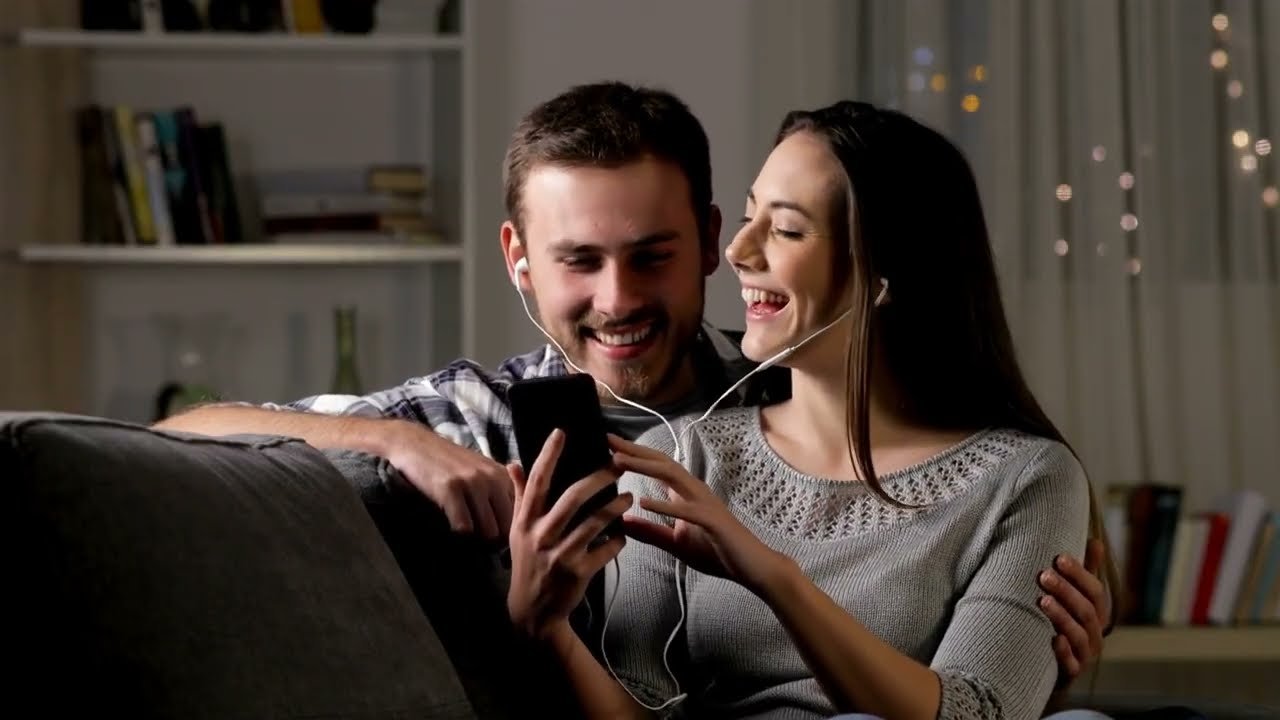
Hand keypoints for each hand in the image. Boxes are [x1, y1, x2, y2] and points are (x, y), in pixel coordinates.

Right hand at [383, 420, 514, 540]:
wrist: (417, 445)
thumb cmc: (450, 463)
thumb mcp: (482, 469)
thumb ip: (501, 489)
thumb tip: (516, 520)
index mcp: (503, 475)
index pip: (519, 514)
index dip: (508, 529)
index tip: (496, 536)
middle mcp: (492, 478)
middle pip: (506, 527)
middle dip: (494, 539)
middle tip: (479, 542)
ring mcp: (472, 483)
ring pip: (488, 531)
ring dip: (477, 538)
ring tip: (466, 534)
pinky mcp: (450, 489)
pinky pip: (464, 527)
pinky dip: (458, 531)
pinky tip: (451, 523)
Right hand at [506, 429, 631, 640]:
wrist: (533, 612)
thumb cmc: (527, 563)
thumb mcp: (518, 531)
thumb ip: (520, 496)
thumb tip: (513, 462)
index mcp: (526, 521)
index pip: (537, 481)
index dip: (548, 455)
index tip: (562, 431)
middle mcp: (540, 536)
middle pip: (573, 497)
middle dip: (599, 478)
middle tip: (619, 465)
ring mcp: (559, 556)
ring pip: (594, 522)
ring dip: (616, 506)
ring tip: (630, 496)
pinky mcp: (578, 573)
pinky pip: (605, 550)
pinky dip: (618, 540)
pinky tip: (624, 533)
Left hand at [608, 434, 781, 592]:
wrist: (752, 567)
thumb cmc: (718, 552)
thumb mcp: (675, 543)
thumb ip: (650, 532)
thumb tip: (621, 522)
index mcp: (686, 494)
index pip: (658, 467)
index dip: (635, 454)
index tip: (609, 445)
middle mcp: (695, 491)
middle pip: (662, 463)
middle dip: (635, 450)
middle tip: (608, 439)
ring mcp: (705, 504)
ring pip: (673, 477)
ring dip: (645, 467)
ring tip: (619, 461)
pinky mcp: (713, 521)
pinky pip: (687, 510)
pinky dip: (665, 506)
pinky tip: (644, 503)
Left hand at [1038, 537, 1111, 687]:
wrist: (1050, 666)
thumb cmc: (1065, 623)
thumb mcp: (1076, 598)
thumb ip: (1085, 573)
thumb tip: (1095, 540)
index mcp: (1098, 613)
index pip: (1095, 591)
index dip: (1079, 574)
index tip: (1060, 557)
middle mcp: (1095, 633)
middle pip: (1086, 611)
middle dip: (1066, 592)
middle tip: (1044, 575)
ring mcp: (1084, 655)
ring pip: (1078, 635)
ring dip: (1061, 616)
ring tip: (1042, 600)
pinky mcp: (1071, 673)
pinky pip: (1071, 664)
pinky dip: (1063, 651)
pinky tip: (1053, 639)